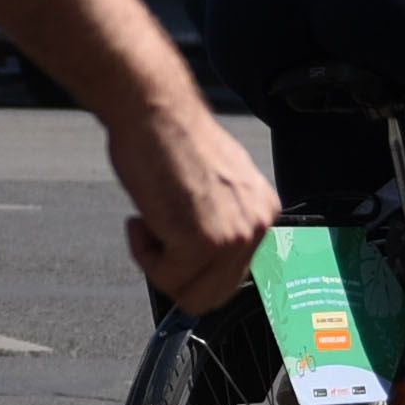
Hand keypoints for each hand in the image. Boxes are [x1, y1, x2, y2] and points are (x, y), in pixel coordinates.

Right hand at [109, 98, 274, 314]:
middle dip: (176, 274)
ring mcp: (234, 236)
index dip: (192, 265)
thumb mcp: (214, 183)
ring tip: (148, 224)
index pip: (232, 274)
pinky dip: (143, 255)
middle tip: (155, 239)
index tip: (170, 240)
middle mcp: (257, 225)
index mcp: (263, 210)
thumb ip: (220, 216)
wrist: (153, 111)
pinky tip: (141, 220)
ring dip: (158, 265)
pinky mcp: (202, 242)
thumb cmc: (169, 137)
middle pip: (215, 293)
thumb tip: (203, 251)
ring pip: (190, 293)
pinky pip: (165, 278)